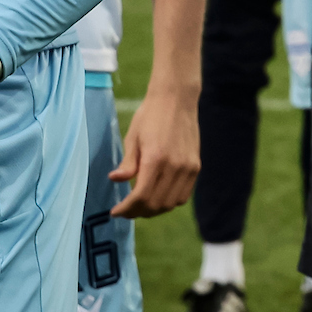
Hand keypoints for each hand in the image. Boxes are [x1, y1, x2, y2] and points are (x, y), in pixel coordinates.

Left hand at [110, 82, 201, 217]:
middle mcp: (174, 166)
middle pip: (156, 204)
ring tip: (140, 206)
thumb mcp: (133, 137)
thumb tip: (115, 180)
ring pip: (171, 203)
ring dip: (154, 210)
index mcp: (155, 158)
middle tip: (126, 210)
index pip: (141, 196)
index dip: (126, 208)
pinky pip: (183, 195)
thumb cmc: (150, 116)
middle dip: (137, 212)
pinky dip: (169, 202)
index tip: (115, 212)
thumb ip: (127, 163)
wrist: (177, 99)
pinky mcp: (195, 166)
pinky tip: (158, 197)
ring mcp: (188, 167)